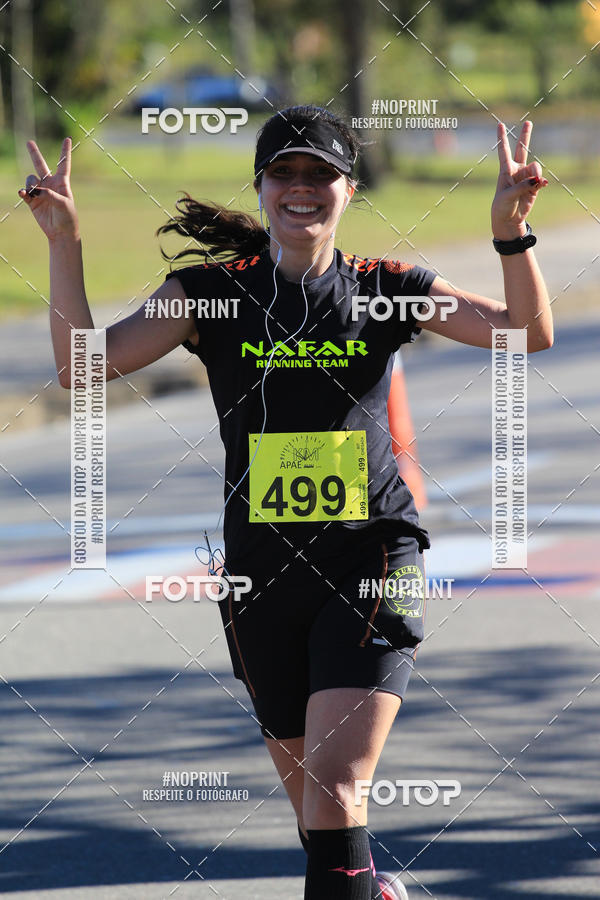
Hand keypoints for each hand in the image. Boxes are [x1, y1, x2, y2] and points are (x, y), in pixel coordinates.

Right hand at [18, 137, 78, 240]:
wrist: (61, 232)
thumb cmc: (68, 217)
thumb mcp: (64, 204)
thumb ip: (51, 195)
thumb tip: (36, 190)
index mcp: (62, 183)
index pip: (64, 164)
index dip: (65, 152)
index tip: (67, 139)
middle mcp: (50, 184)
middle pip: (41, 166)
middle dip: (34, 154)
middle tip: (29, 142)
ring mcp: (40, 192)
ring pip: (31, 179)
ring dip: (31, 184)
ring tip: (34, 193)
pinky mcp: (32, 201)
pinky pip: (25, 192)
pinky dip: (23, 192)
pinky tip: (23, 193)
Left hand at [491, 121, 547, 240]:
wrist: (509, 220)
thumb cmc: (502, 207)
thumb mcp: (508, 196)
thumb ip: (522, 186)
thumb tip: (537, 180)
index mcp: (505, 170)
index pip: (504, 151)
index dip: (502, 138)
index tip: (500, 124)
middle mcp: (516, 171)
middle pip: (522, 149)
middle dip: (525, 136)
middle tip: (528, 122)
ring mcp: (526, 177)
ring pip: (535, 168)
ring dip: (536, 175)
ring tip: (533, 184)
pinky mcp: (534, 186)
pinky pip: (541, 179)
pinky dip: (541, 182)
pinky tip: (541, 186)